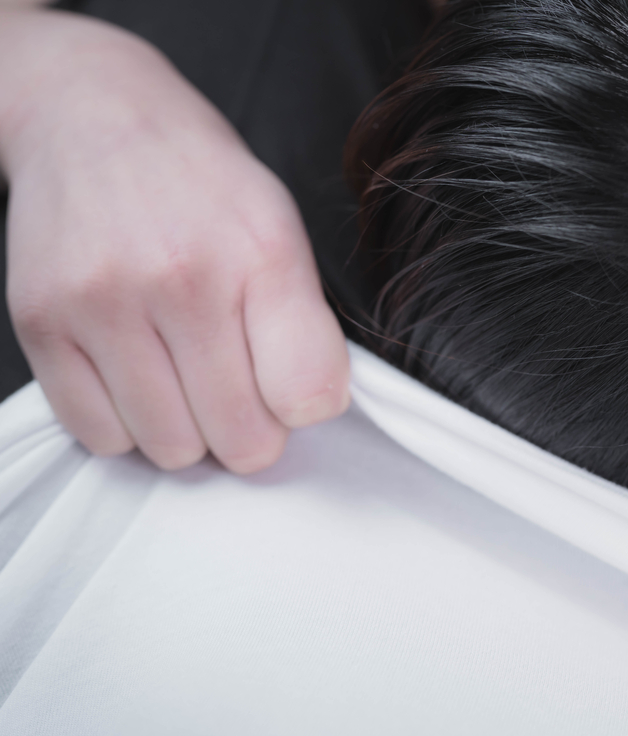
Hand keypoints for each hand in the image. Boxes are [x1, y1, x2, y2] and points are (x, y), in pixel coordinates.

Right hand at [2, 11, 347, 471]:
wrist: (92, 116)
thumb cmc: (200, 183)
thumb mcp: (282, 228)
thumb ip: (305, 324)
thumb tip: (307, 416)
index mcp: (261, 253)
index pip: (309, 395)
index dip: (307, 408)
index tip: (290, 385)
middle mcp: (181, 278)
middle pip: (241, 440)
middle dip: (249, 430)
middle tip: (237, 388)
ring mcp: (103, 303)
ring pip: (171, 449)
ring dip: (186, 430)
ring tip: (183, 375)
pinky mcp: (41, 322)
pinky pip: (99, 436)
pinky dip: (125, 425)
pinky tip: (136, 377)